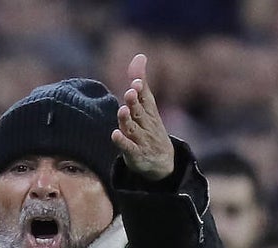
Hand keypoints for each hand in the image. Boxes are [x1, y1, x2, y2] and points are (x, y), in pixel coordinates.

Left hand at [111, 53, 174, 180]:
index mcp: (149, 111)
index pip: (146, 98)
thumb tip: (140, 56)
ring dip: (127, 119)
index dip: (141, 90)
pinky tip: (115, 134)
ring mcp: (141, 140)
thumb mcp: (148, 105)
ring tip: (122, 110)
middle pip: (140, 112)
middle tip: (130, 92)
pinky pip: (128, 148)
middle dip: (135, 102)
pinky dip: (122, 141)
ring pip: (133, 128)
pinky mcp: (135, 154)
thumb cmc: (150, 127)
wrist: (162, 163)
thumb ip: (141, 81)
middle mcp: (146, 124)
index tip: (137, 82)